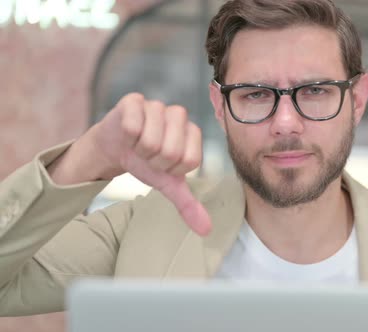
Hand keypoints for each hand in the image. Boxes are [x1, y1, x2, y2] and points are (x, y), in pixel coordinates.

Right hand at [51, 93, 211, 235]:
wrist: (115, 147)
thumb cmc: (146, 162)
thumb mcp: (167, 184)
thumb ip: (188, 205)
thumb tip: (206, 231)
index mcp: (193, 133)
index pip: (189, 161)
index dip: (171, 170)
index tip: (163, 165)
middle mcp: (179, 115)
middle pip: (171, 152)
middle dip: (154, 162)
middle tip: (148, 156)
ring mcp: (157, 105)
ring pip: (151, 140)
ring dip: (139, 151)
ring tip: (137, 144)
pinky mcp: (134, 100)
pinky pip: (133, 126)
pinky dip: (126, 138)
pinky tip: (127, 133)